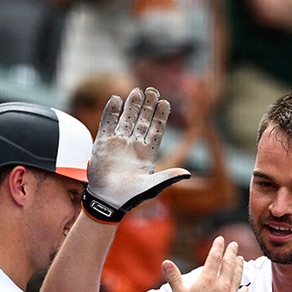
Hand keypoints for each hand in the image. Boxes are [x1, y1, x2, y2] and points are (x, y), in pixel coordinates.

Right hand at [83, 87, 191, 222]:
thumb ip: (168, 177)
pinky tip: (116, 99)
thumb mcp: (152, 187)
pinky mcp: (102, 143)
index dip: (161, 117)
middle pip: (142, 121)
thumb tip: (188, 173)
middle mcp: (134, 145)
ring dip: (132, 105)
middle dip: (148, 106)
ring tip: (138, 91)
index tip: (166, 102)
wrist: (107, 200)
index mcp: (148, 153)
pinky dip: (111, 112)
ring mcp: (118, 143)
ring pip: (126, 119)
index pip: (156, 130)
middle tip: (153, 90)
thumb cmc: (131, 196)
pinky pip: (107, 123)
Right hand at [164, 236, 247, 291]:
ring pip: (238, 276)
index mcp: (209, 279)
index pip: (215, 258)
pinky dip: (245, 290)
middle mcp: (223, 284)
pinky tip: (246, 288)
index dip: (218, 247)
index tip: (221, 239)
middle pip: (229, 264)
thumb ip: (173, 277)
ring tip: (241, 259)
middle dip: (231, 253)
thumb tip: (166, 262)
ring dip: (240, 266)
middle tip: (234, 244)